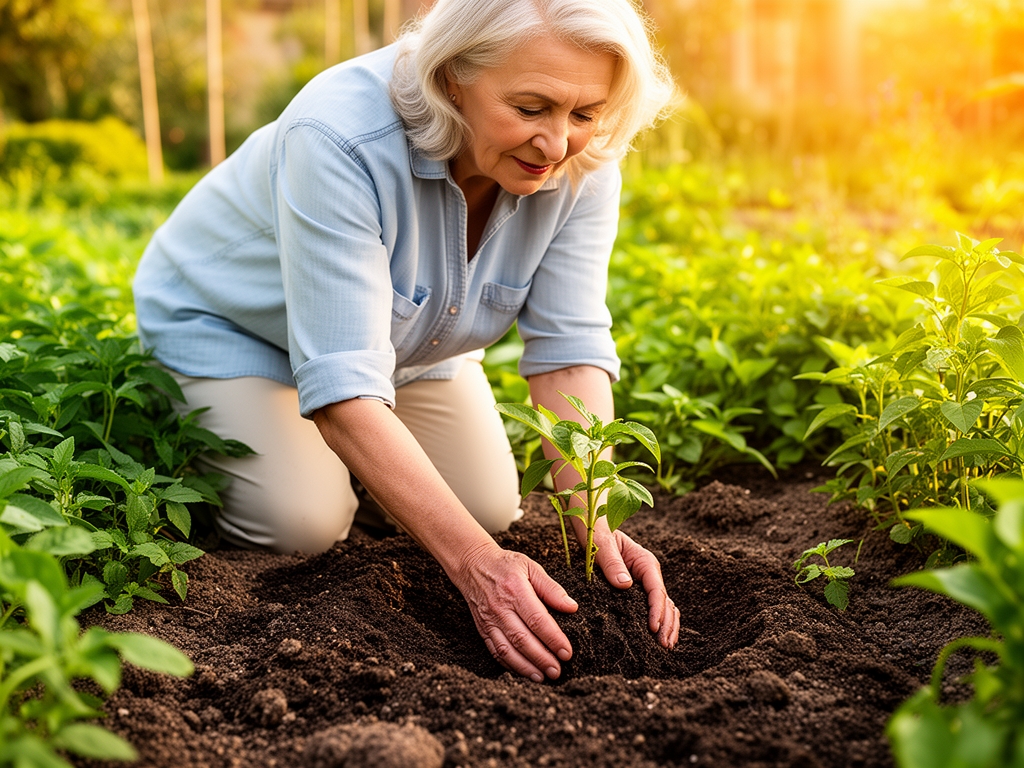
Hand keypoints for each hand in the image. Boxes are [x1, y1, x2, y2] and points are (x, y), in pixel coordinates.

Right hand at [451, 545, 577, 681]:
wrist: (473, 565)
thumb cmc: (506, 565)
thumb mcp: (531, 566)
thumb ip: (551, 588)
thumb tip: (572, 607)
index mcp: (515, 590)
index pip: (537, 620)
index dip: (553, 639)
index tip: (567, 652)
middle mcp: (500, 608)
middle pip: (522, 639)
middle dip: (541, 658)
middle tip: (557, 671)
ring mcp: (489, 620)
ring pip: (507, 650)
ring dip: (525, 667)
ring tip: (542, 677)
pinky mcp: (482, 629)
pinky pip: (494, 651)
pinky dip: (509, 665)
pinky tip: (522, 671)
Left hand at [572, 518, 679, 648]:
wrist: (591, 523)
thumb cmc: (596, 531)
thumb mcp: (601, 544)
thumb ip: (612, 563)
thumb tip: (625, 585)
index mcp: (645, 562)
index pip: (657, 590)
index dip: (657, 611)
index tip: (653, 629)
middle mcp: (649, 573)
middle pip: (665, 602)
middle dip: (667, 624)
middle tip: (664, 646)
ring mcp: (644, 582)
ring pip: (664, 606)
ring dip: (667, 626)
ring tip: (666, 647)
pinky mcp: (636, 590)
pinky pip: (652, 607)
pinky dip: (659, 622)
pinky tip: (657, 638)